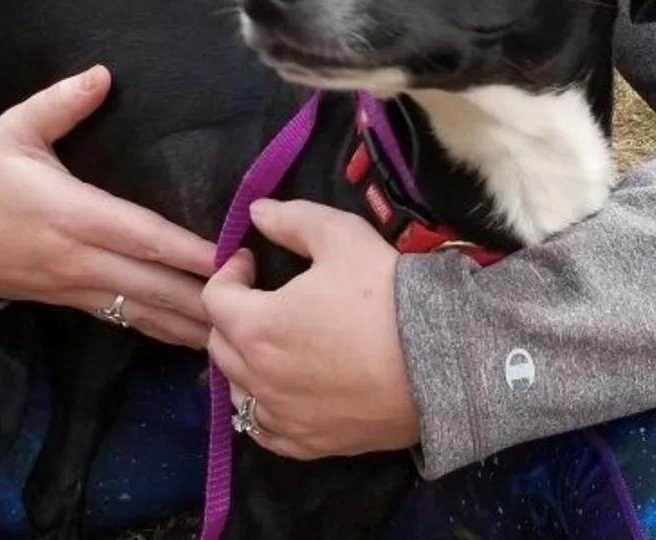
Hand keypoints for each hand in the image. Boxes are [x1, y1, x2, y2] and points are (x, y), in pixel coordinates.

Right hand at [0, 64, 215, 346]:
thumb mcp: (16, 128)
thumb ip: (62, 102)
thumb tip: (103, 74)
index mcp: (72, 213)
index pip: (140, 236)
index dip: (184, 250)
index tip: (226, 256)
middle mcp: (79, 258)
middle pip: (150, 285)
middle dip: (201, 297)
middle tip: (254, 302)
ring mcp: (74, 286)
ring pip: (140, 312)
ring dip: (186, 323)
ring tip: (236, 333)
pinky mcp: (69, 302)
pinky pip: (123, 320)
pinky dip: (159, 329)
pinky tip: (190, 339)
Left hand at [203, 198, 420, 459]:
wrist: (440, 361)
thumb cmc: (384, 294)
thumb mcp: (340, 236)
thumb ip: (291, 219)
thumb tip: (256, 211)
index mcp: (259, 328)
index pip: (215, 298)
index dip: (230, 272)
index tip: (254, 260)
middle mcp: (260, 380)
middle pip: (220, 344)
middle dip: (232, 314)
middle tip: (262, 295)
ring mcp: (284, 418)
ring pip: (237, 388)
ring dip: (243, 360)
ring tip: (273, 339)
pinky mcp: (310, 444)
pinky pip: (263, 428)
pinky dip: (262, 404)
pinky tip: (284, 387)